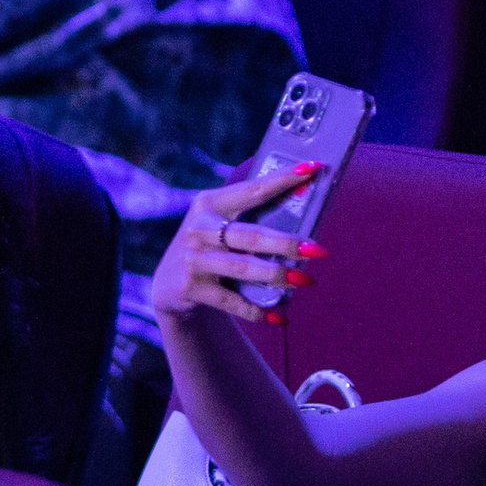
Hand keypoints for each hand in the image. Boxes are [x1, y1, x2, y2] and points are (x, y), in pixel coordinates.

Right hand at [148, 163, 325, 327]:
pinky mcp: (190, 288)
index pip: (252, 190)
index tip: (312, 169)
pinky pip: (231, 301)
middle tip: (318, 251)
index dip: (282, 180)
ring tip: (305, 281)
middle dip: (286, 243)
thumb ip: (250, 216)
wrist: (167, 285)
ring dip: (277, 276)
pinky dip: (257, 310)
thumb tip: (305, 208)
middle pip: (250, 235)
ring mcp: (193, 260)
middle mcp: (199, 229)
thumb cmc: (208, 247)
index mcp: (209, 204)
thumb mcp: (219, 224)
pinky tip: (280, 316)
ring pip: (243, 268)